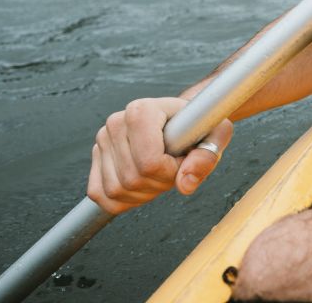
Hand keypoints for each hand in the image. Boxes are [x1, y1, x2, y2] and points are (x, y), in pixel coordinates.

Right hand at [87, 97, 233, 214]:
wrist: (182, 120)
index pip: (149, 162)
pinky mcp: (96, 160)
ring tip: (161, 172)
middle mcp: (115, 123)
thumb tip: (185, 184)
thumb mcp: (216, 134)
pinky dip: (125, 200)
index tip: (183, 159)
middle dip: (160, 183)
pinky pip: (102, 196)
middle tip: (174, 167)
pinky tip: (144, 184)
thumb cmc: (200, 125)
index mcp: (141, 110)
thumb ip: (205, 157)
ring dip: (144, 193)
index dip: (171, 171)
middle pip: (133, 179)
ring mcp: (102, 141)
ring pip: (116, 190)